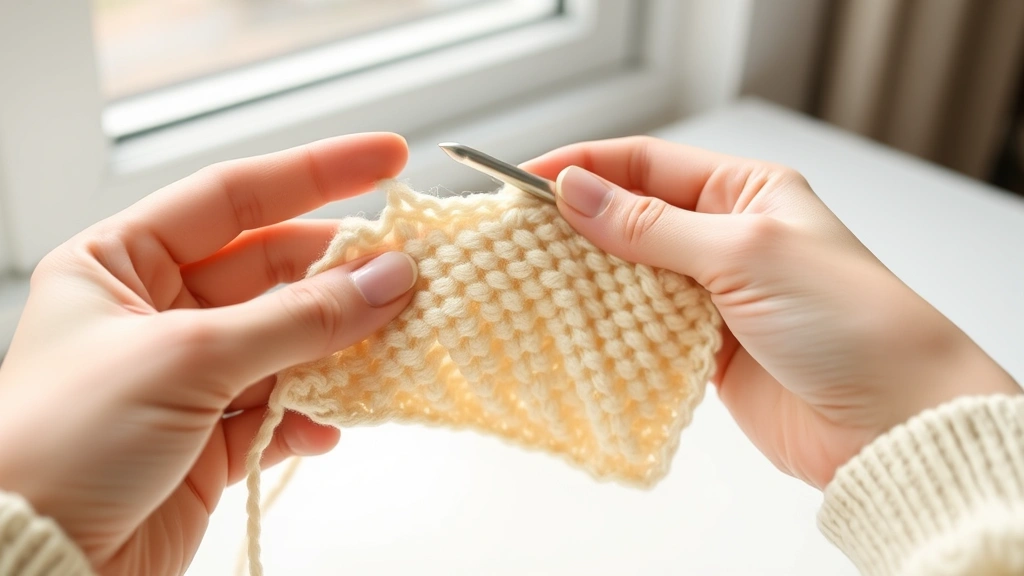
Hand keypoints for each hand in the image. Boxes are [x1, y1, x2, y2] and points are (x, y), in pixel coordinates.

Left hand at [0, 133, 417, 573]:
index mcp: (120, 262)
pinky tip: (326, 424)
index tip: (386, 159)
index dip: (316, 173)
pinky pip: (281, 407)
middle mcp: (154, 311)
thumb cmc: (64, 443)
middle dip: (340, 274)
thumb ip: (297, 318)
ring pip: (287, 340)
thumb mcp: (188, 358)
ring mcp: (187, 374)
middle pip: (273, 270)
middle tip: (407, 274)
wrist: (36, 563)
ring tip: (387, 346)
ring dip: (337, 347)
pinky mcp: (209, 436)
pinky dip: (312, 415)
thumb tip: (386, 278)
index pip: (235, 196)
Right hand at [524, 136, 1020, 487]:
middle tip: (515, 237)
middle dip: (577, 225)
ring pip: (631, 275)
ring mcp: (716, 295)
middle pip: (632, 218)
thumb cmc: (847, 321)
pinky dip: (610, 326)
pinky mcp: (708, 349)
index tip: (526, 182)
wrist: (893, 422)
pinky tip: (573, 326)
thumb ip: (652, 227)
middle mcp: (728, 237)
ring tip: (531, 281)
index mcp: (746, 193)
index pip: (648, 164)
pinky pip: (644, 327)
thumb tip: (575, 192)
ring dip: (587, 278)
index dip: (586, 168)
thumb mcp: (744, 254)